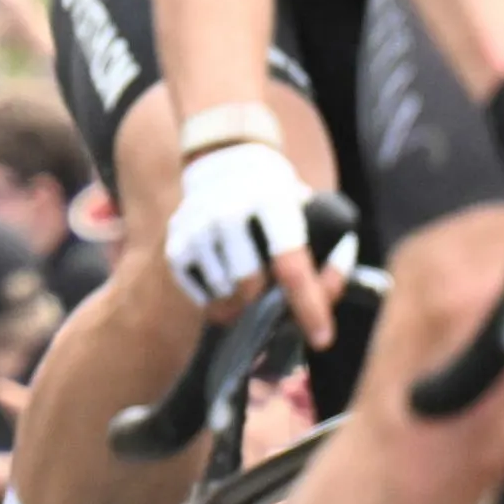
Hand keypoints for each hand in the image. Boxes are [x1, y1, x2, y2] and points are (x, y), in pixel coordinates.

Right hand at [164, 136, 331, 343]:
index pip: (290, 264)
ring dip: (242, 302)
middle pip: (250, 285)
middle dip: (266, 302)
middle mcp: (227, 210)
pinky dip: (219, 301)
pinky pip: (200, 294)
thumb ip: (328, 254)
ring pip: (223, 293)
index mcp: (271, 201)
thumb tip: (325, 300)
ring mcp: (196, 226)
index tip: (322, 338)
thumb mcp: (313, 213)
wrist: (227, 165)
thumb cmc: (281, 203)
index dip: (308, 304)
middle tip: (274, 300)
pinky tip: (228, 281)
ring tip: (250, 287)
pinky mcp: (175, 242)